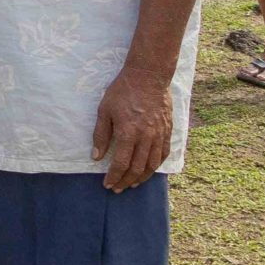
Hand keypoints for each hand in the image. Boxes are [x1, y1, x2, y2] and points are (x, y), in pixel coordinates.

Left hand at [90, 67, 174, 190]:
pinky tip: (149, 170)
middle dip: (126, 181)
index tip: (107, 184)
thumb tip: (96, 157)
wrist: (148, 77)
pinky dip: (156, 166)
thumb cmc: (122, 92)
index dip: (114, 177)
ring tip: (132, 184)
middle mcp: (146, 137)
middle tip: (117, 188)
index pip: (121, 164)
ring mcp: (159, 135)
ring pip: (152, 165)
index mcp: (128, 133)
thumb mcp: (104, 110)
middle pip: (137, 168)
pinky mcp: (168, 131)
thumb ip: (101, 135)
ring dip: (142, 178)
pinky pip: (164, 154)